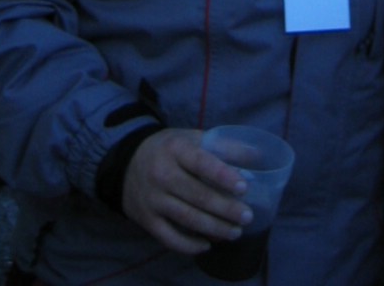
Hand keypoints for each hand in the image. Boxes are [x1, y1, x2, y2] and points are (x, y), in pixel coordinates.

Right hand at [122, 128, 251, 255]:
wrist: (127, 162)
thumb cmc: (169, 149)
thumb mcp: (192, 138)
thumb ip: (222, 146)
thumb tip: (256, 155)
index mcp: (175, 149)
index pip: (202, 163)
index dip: (223, 176)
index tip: (244, 188)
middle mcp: (161, 173)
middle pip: (197, 196)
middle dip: (226, 209)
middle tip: (247, 217)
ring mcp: (153, 199)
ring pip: (187, 219)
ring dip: (214, 229)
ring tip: (235, 232)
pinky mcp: (146, 219)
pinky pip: (170, 238)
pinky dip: (190, 245)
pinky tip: (208, 245)